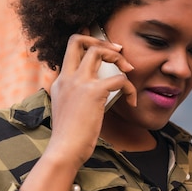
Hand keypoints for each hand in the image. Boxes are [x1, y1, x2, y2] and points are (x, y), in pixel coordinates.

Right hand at [20, 31, 135, 190]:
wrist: (64, 150)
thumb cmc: (69, 138)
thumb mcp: (68, 112)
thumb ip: (77, 98)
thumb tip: (98, 95)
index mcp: (60, 82)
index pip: (70, 49)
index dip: (87, 41)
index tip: (105, 48)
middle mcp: (67, 78)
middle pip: (78, 40)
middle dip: (101, 40)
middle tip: (119, 51)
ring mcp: (79, 83)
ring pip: (98, 50)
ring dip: (118, 57)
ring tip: (129, 70)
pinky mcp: (93, 92)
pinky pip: (119, 79)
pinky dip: (130, 88)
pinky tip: (131, 102)